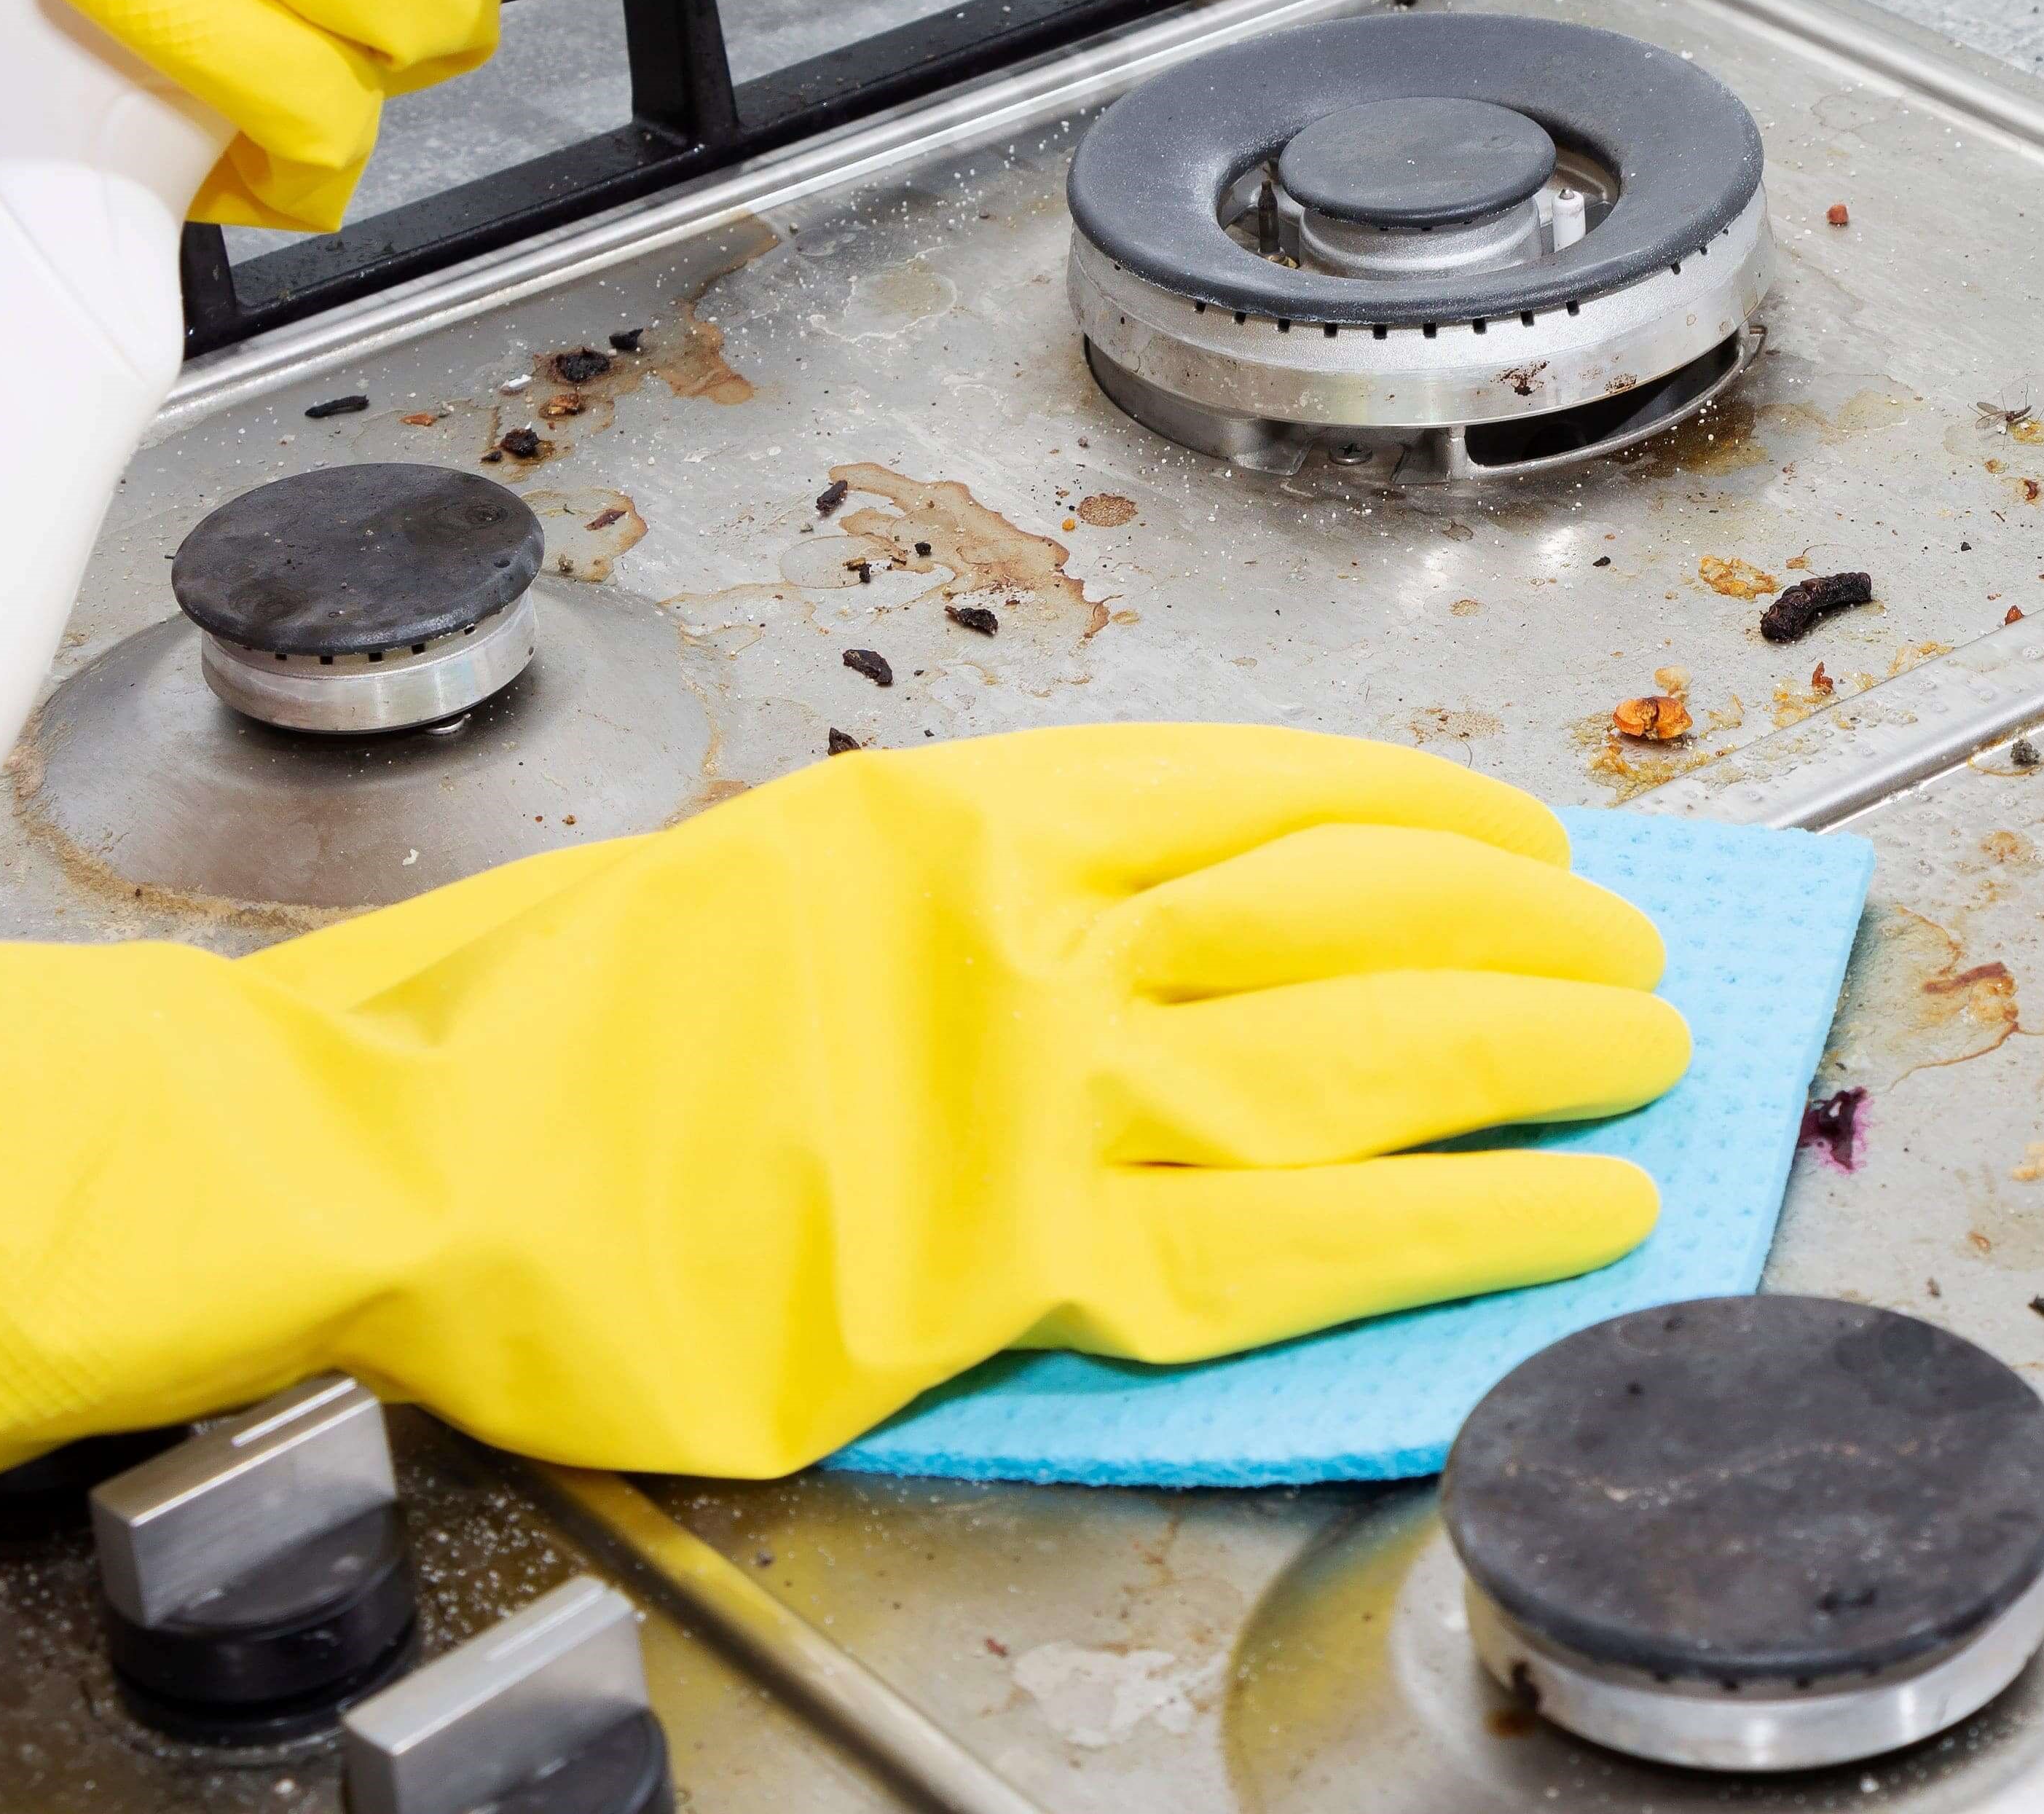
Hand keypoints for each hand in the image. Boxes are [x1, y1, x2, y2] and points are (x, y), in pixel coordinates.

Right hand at [0, 727, 1686, 1549]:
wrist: (395, 1140)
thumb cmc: (537, 1014)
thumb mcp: (761, 880)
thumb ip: (941, 897)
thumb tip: (1094, 924)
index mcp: (954, 813)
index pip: (1247, 783)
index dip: (1406, 804)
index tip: (1500, 827)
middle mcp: (1020, 921)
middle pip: (1343, 902)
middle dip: (1513, 917)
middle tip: (1624, 931)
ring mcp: (1030, 1087)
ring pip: (1353, 1049)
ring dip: (1525, 1042)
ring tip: (1647, 1046)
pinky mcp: (1010, 1260)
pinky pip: (1286, 1240)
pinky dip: (1443, 1226)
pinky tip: (1563, 1216)